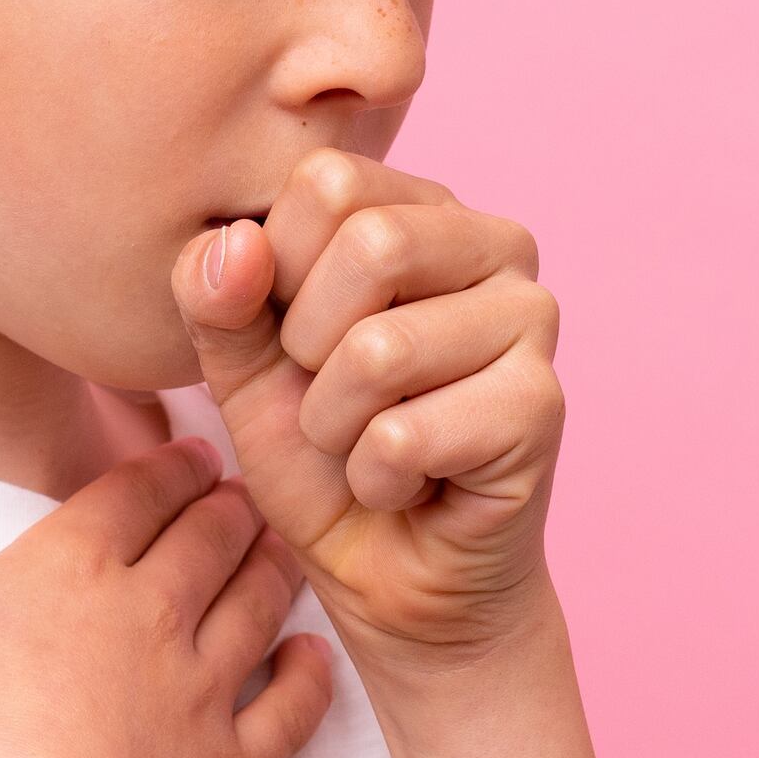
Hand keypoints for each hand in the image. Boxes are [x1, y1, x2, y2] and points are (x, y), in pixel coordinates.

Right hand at [0, 373, 336, 757]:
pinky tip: (314, 663)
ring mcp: (199, 694)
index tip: (192, 455)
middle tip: (246, 495)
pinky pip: (287, 716)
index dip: (166, 471)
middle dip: (228, 511)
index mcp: (72, 567)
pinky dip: (306, 683)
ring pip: (257, 609)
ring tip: (282, 551)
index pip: (136, 494)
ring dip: (272, 574)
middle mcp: (152, 614)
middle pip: (208, 541)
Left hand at [173, 151, 564, 664]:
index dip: (276, 272)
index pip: (327, 180)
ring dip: (338, 427)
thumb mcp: (242, 368)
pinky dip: (377, 477)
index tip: (296, 339)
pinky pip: (408, 432)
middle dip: (310, 350)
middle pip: (370, 245)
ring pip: (383, 349)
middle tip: (333, 400)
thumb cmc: (323, 458)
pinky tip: (409, 485)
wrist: (391, 577)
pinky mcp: (542, 405)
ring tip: (368, 447)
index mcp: (421, 208)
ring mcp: (533, 320)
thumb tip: (234, 241)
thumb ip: (216, 296)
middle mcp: (496, 244)